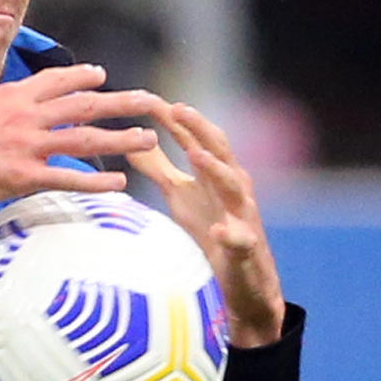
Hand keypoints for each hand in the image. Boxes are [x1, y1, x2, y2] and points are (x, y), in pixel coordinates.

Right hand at [0, 66, 164, 221]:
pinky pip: (69, 179)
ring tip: (147, 140)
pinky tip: (118, 185)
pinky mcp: (23, 177)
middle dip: (121, 102)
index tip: (100, 75)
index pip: (54, 81)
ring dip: (121, 139)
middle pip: (84, 105)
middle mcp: (24, 117)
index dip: (82, 77)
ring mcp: (27, 146)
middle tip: (150, 102)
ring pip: (86, 138)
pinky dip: (96, 182)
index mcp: (6, 98)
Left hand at [130, 103, 286, 349]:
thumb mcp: (180, 196)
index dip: (176, 119)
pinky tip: (221, 232)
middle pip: (219, 151)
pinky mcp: (246, 250)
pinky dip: (232, 235)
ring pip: (234, 188)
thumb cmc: (210, 231)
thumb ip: (161, 169)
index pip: (196, 139)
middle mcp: (232, 189)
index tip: (151, 98)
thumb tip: (133, 143)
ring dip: (217, 169)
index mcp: (214, 175)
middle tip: (178, 109)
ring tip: (197, 155)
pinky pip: (241, 240)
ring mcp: (243, 217)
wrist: (242, 282)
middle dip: (200, 129)